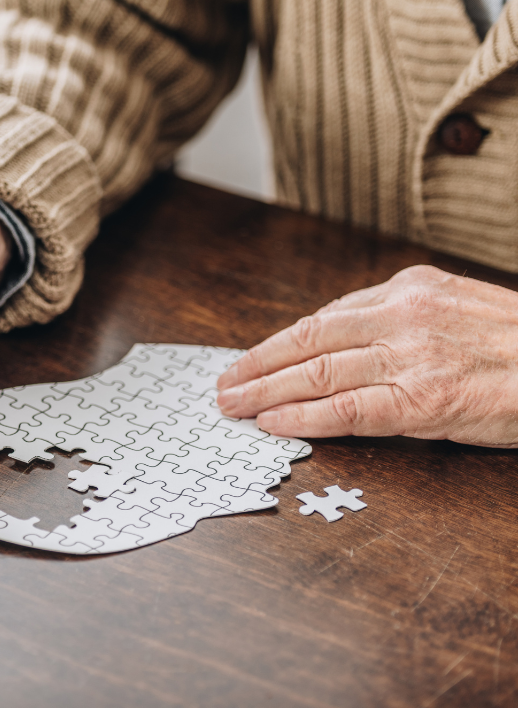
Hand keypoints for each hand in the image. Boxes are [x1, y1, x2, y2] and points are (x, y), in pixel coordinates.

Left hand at [215, 265, 517, 446]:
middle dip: (256, 365)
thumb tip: (337, 337)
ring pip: (317, 373)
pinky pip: (349, 409)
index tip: (247, 359)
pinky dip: (304, 416)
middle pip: (307, 341)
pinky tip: (274, 423)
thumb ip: (397, 316)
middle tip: (223, 385)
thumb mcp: (455, 306)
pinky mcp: (426, 400)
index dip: (277, 343)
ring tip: (233, 406)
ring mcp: (412, 357)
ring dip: (266, 391)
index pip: (322, 317)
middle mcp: (403, 315)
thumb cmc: (515, 343)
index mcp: (408, 288)